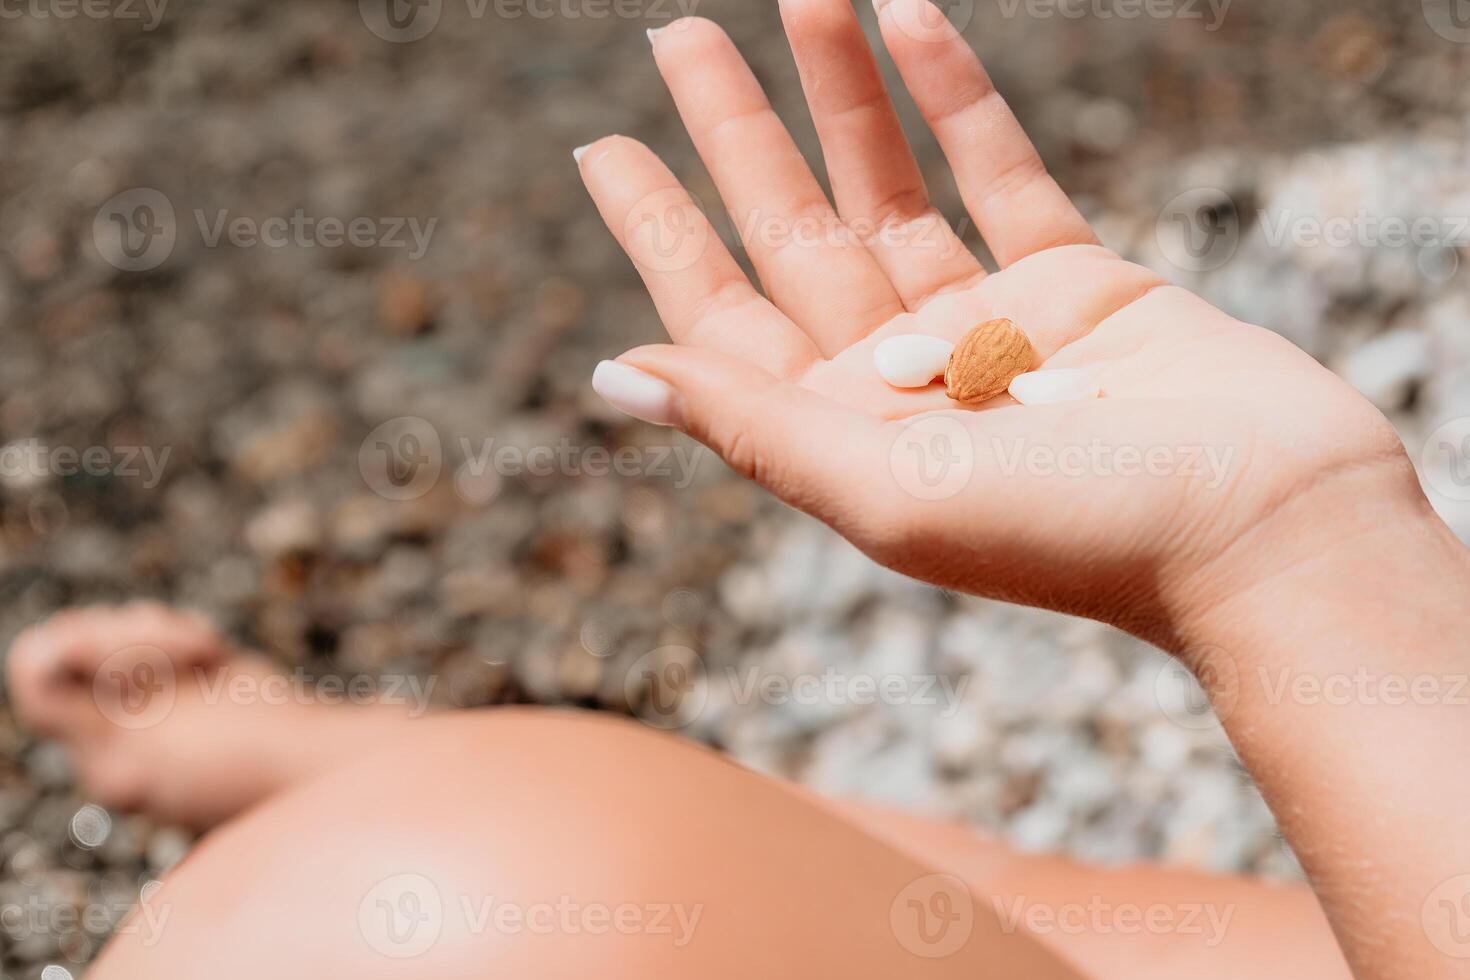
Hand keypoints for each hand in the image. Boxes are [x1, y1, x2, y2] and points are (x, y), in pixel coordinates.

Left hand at [576, 0, 1419, 647]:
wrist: (1267, 532)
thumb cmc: (1076, 536)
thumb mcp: (889, 488)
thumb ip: (754, 427)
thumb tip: (615, 377)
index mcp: (843, 434)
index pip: (722, 317)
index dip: (660, 231)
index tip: (603, 147)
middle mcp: (902, 378)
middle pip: (793, 234)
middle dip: (736, 134)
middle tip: (678, 37)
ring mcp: (988, 326)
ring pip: (891, 187)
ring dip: (840, 97)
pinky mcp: (1077, 283)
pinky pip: (1000, 171)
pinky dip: (956, 100)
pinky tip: (910, 24)